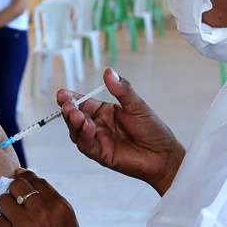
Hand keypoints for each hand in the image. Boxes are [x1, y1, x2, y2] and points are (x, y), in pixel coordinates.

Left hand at [0, 170, 94, 226]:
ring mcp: (25, 225)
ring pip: (3, 201)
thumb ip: (50, 204)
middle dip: (12, 190)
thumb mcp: (68, 222)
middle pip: (16, 185)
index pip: (35, 180)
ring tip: (11, 219)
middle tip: (13, 201)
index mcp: (59, 205)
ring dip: (5, 208)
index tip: (19, 180)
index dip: (25, 178)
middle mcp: (42, 211)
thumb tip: (29, 185)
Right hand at [59, 69, 184, 195]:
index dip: (71, 98)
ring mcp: (98, 140)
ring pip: (77, 132)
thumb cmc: (152, 129)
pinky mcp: (101, 154)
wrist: (163, 154)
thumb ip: (121, 90)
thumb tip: (109, 72)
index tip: (63, 93)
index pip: (83, 102)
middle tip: (67, 104)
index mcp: (105, 111)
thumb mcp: (136, 105)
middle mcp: (98, 125)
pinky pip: (87, 145)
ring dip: (73, 123)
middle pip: (75, 117)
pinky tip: (88, 127)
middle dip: (69, 110)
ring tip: (76, 115)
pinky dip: (84, 136)